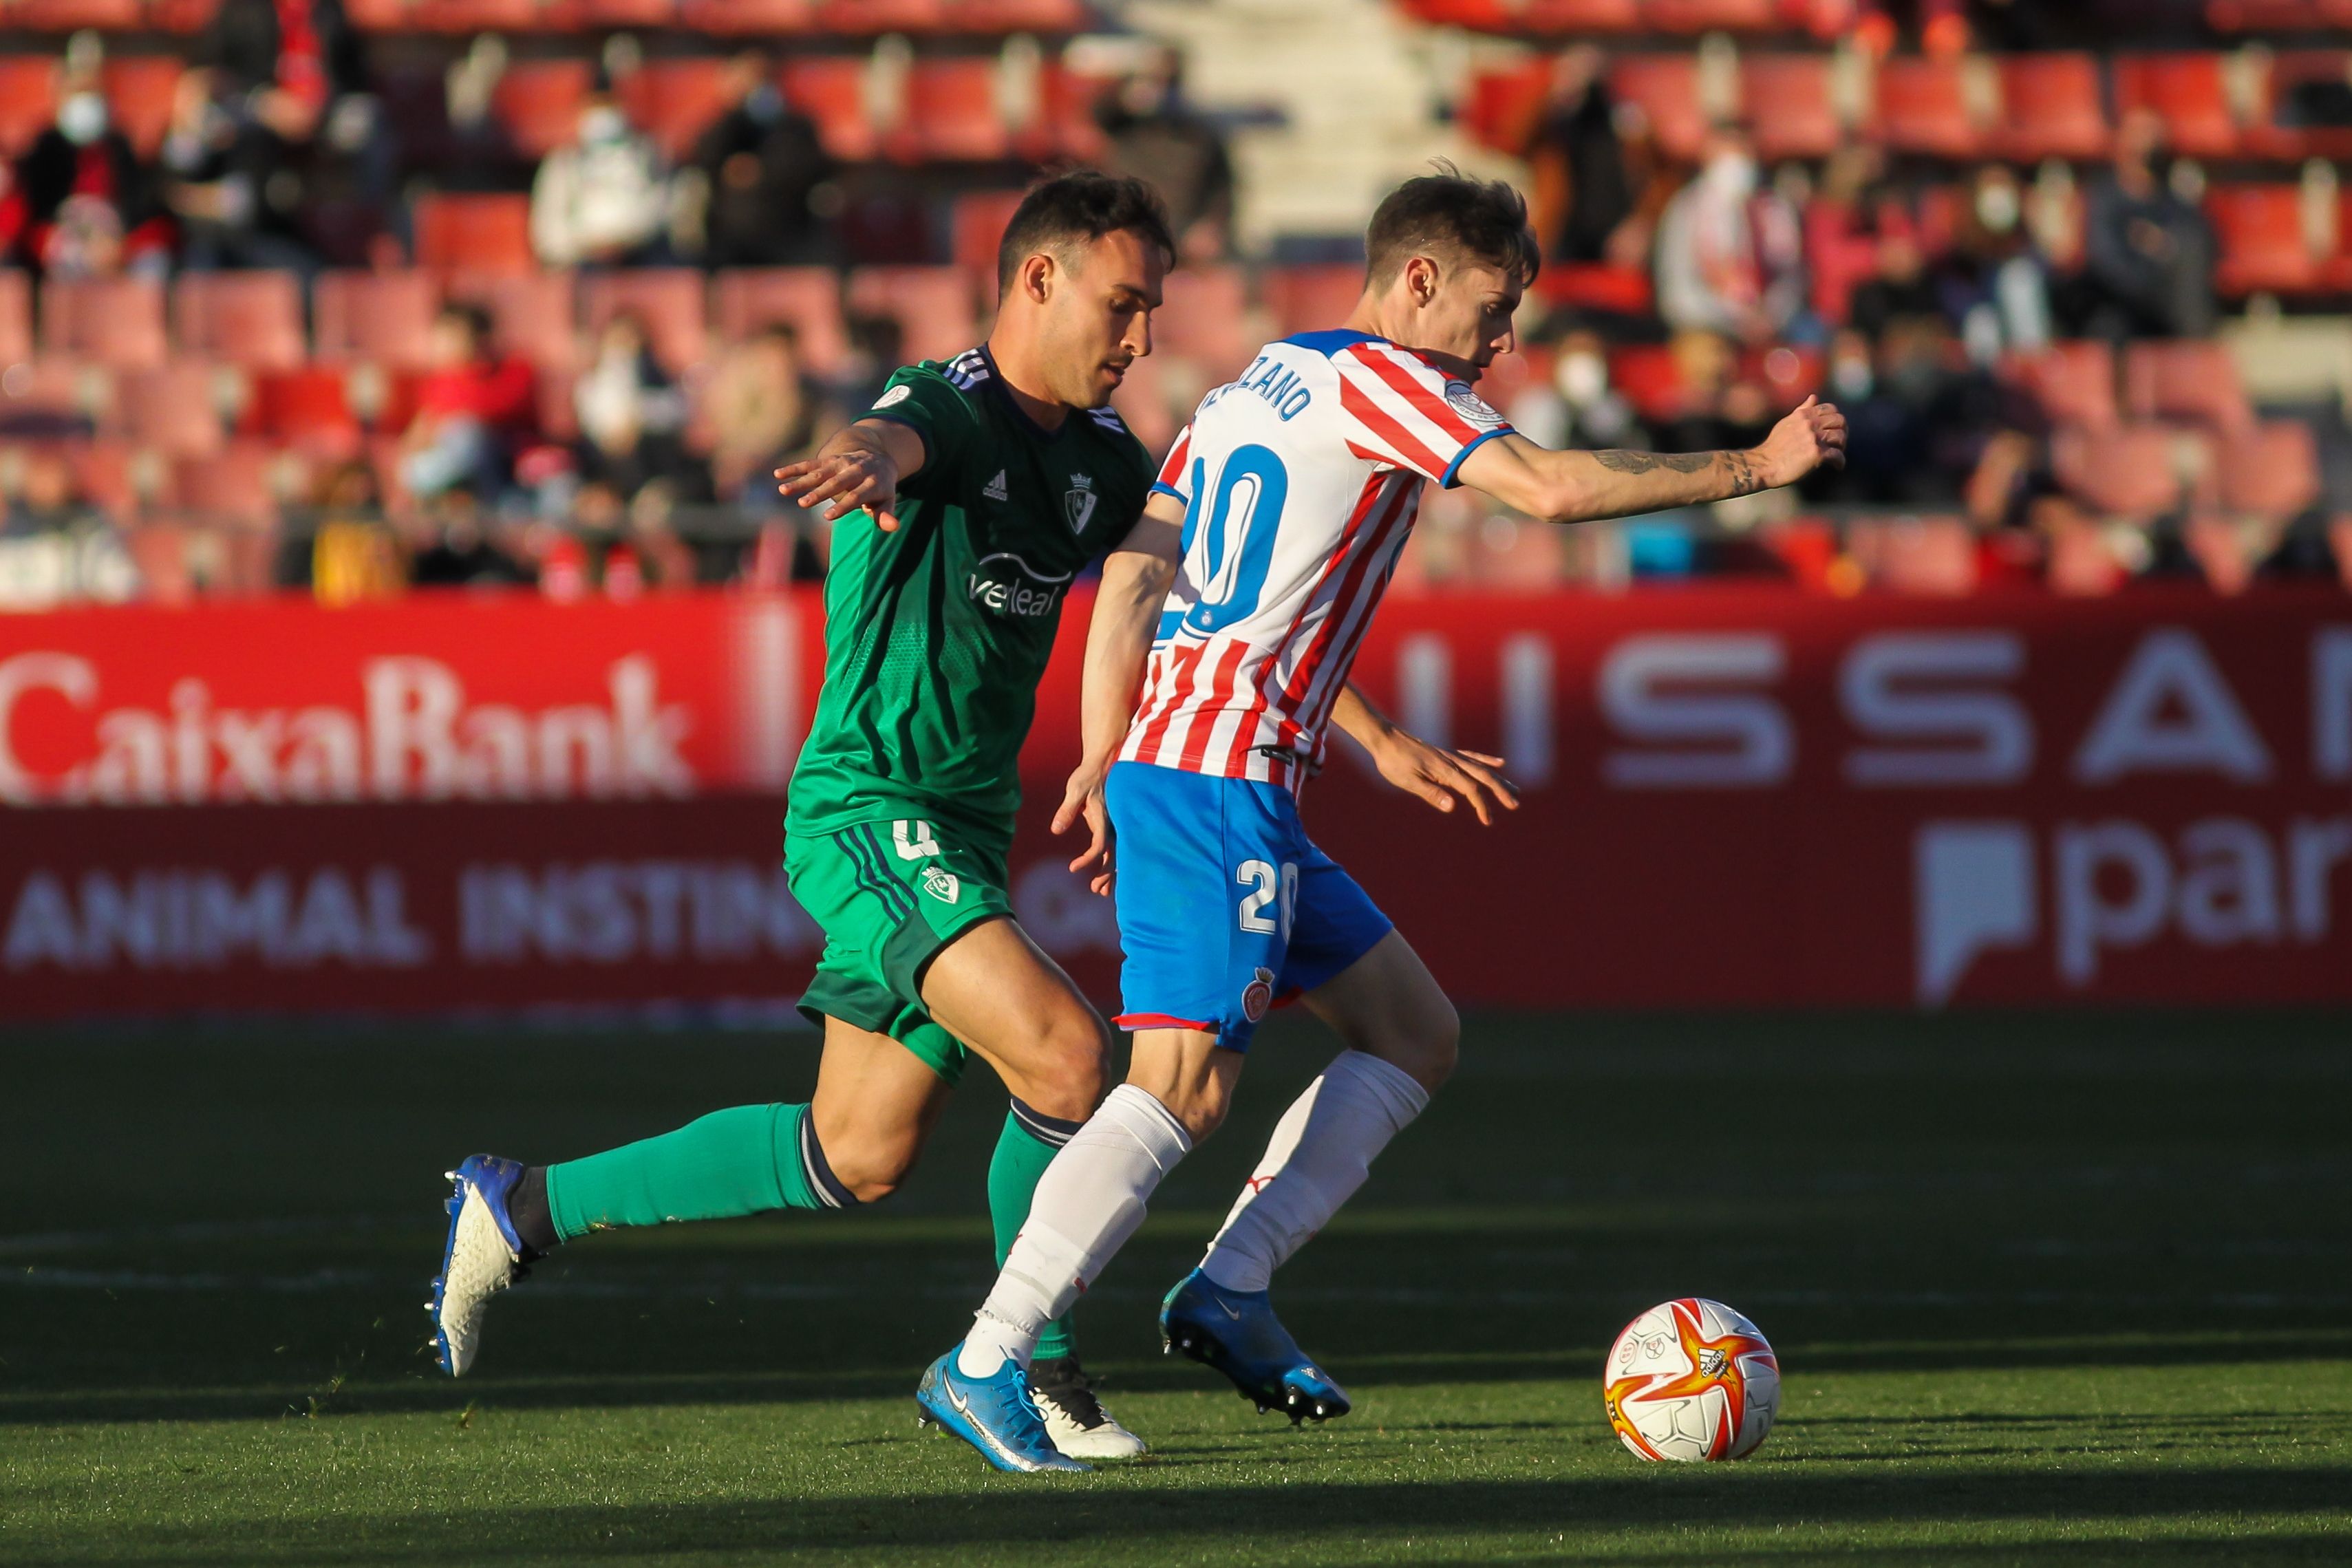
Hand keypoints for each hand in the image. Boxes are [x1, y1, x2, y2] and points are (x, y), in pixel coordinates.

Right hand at [776, 446, 901, 529]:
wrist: (877, 457)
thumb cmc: (881, 487)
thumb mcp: (888, 500)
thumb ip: (886, 515)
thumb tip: (893, 527)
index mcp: (872, 482)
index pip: (856, 496)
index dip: (843, 506)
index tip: (827, 517)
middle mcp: (855, 470)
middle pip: (836, 482)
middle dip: (819, 493)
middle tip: (803, 504)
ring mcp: (840, 463)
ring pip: (819, 473)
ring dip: (801, 481)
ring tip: (783, 491)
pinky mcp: (828, 459)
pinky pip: (810, 464)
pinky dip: (794, 468)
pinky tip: (778, 475)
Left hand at [1052, 759, 1115, 895]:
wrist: (1102, 763)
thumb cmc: (1087, 776)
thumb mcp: (1075, 790)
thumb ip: (1066, 810)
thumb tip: (1056, 830)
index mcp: (1105, 818)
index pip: (1100, 846)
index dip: (1088, 859)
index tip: (1072, 868)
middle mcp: (1114, 825)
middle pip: (1114, 856)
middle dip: (1106, 875)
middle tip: (1094, 890)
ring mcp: (1115, 826)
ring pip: (1117, 855)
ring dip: (1110, 873)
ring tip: (1100, 891)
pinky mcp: (1112, 825)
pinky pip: (1114, 848)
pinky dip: (1110, 863)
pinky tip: (1105, 873)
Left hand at [1368, 731, 1519, 825]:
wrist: (1384, 738)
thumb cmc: (1393, 762)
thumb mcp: (1408, 782)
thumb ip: (1431, 793)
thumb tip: (1453, 806)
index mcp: (1445, 770)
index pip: (1471, 790)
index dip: (1482, 805)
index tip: (1488, 820)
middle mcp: (1452, 761)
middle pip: (1483, 777)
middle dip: (1501, 791)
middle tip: (1516, 805)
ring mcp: (1450, 756)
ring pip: (1482, 768)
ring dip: (1499, 779)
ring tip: (1515, 789)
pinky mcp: (1446, 754)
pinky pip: (1472, 757)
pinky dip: (1487, 761)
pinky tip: (1499, 763)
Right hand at [1753, 394, 1847, 486]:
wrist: (1763, 465)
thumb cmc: (1773, 447)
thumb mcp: (1786, 422)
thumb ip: (1802, 410)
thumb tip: (1814, 397)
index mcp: (1803, 415)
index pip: (1831, 409)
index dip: (1836, 419)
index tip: (1834, 430)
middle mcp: (1810, 424)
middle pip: (1840, 421)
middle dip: (1843, 432)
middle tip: (1838, 443)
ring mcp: (1814, 438)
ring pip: (1840, 437)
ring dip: (1841, 447)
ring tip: (1836, 454)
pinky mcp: (1816, 454)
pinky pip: (1837, 456)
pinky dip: (1840, 462)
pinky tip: (1837, 467)